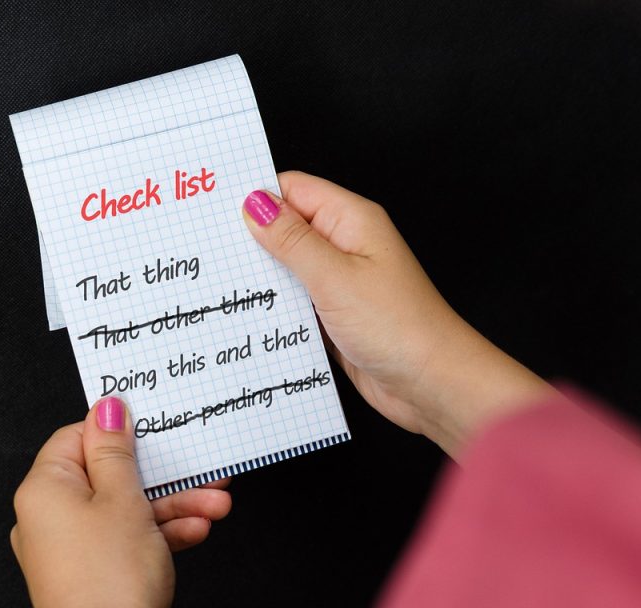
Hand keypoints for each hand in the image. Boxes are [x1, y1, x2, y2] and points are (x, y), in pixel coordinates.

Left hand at [10, 397, 230, 607]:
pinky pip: (129, 539)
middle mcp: (50, 517)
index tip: (154, 425)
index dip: (119, 430)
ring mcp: (72, 549)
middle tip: (201, 468)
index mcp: (44, 489)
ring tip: (216, 505)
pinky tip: (197, 530)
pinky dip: (162, 533)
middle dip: (163, 475)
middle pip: (110, 475)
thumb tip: (106, 408)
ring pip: (127, 509)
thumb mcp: (123, 498)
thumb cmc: (110, 583)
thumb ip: (117, 450)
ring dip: (174, 505)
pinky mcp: (95, 574)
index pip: (77, 437)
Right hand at [242, 172, 551, 457]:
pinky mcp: (337, 318)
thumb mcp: (335, 276)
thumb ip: (291, 240)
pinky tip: (250, 318)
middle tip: (208, 253)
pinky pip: (298, 304)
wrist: (432, 384)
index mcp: (352, 221)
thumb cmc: (400, 327)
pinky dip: (277, 309)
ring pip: (289, 269)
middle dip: (251, 240)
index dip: (254, 195)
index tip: (213, 209)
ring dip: (262, 279)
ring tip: (221, 287)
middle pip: (287, 228)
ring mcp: (342, 284)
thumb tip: (255, 205)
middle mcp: (347, 247)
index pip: (293, 189)